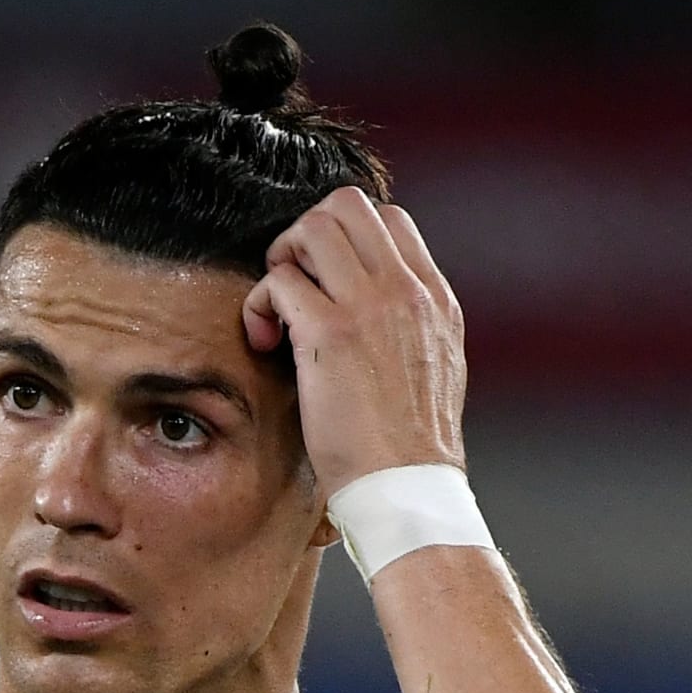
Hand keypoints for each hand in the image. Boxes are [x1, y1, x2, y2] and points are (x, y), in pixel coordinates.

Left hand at [241, 188, 466, 497]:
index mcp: (433, 298)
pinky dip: (258, 303)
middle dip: (305, 235)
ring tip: (277, 311)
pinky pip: (278, 280)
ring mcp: (370, 307)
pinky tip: (263, 342)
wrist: (407, 486)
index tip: (325, 286)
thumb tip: (377, 312)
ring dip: (280, 260)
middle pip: (346, 205)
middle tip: (291, 286)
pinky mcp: (330, 335)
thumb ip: (409, 328)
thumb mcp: (432, 369)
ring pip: (311, 227)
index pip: (389, 219)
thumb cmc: (407, 446)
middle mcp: (406, 291)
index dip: (344, 239)